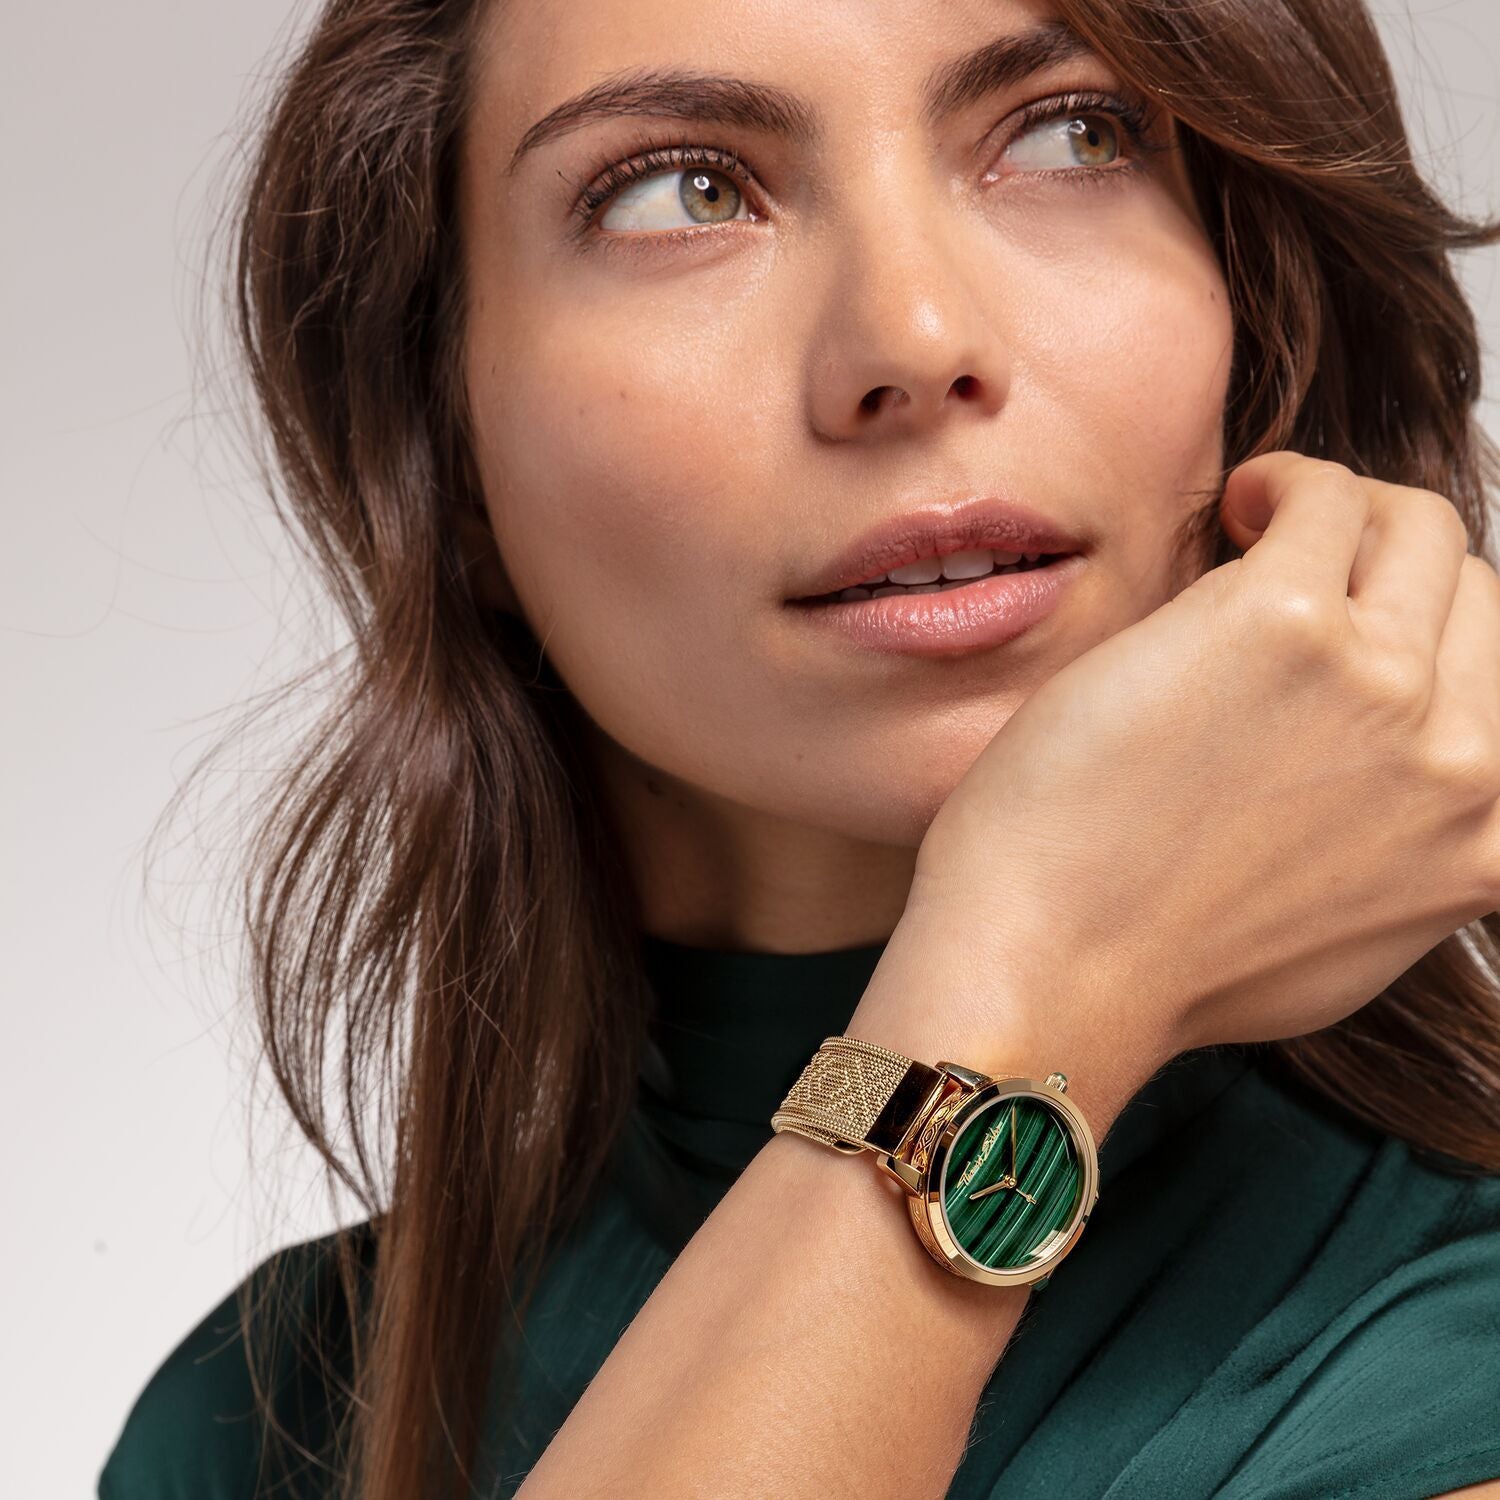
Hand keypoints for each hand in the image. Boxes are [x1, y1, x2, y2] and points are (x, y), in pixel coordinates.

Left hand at [859, 452, 1499, 1081]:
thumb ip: (1414, 843)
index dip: (1432, 631)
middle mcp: (1462, 758)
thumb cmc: (1163, 959)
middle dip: (1389, 563)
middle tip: (1303, 564)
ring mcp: (1380, 684)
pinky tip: (1235, 510)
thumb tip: (1411, 765)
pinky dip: (1284, 485)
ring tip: (1259, 530)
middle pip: (1470, 589)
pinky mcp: (1281, 624)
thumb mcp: (1355, 932)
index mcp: (1491, 835)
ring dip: (1342, 512)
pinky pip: (1321, 497)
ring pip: (1414, 528)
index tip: (1368, 616)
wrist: (1055, 968)